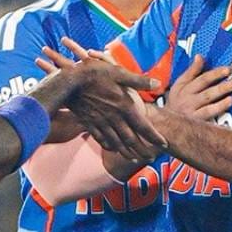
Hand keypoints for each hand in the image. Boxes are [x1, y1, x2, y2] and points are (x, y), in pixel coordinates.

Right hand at [36, 39, 166, 162]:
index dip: (154, 137)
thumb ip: (139, 81)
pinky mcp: (90, 123)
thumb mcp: (119, 72)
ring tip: (135, 159)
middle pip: (131, 140)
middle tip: (151, 158)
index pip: (143, 127)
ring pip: (117, 143)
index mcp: (125, 106)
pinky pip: (101, 139)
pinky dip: (109, 146)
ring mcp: (101, 123)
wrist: (68, 82)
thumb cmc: (95, 73)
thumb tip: (158, 84)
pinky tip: (113, 149)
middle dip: (143, 150)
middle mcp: (114, 118)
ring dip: (127, 152)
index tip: (164, 145)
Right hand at [166, 56, 231, 120]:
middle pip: (205, 91)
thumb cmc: (176, 101)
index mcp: (183, 88)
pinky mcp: (196, 123)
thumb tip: (199, 57)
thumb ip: (191, 71)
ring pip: (207, 104)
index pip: (201, 79)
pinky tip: (228, 104)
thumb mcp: (179, 85)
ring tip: (231, 94)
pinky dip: (219, 109)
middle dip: (219, 86)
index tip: (227, 70)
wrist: (166, 123)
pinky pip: (208, 115)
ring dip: (220, 98)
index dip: (214, 74)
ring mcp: (191, 112)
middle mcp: (187, 100)